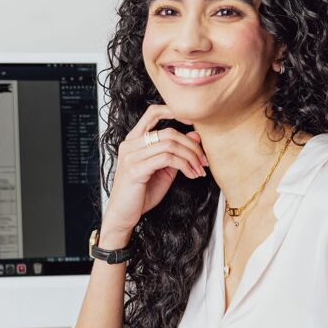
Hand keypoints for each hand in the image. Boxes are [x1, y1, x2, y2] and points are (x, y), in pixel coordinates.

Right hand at [101, 104, 208, 237]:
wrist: (123, 215)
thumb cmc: (141, 193)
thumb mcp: (164, 169)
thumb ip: (177, 152)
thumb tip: (196, 135)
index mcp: (134, 140)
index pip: (152, 113)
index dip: (174, 112)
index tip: (193, 123)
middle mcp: (130, 145)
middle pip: (168, 132)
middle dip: (192, 145)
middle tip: (204, 160)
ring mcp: (131, 156)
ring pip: (169, 144)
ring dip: (191, 157)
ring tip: (199, 170)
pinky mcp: (135, 169)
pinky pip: (166, 159)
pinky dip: (184, 165)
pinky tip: (191, 174)